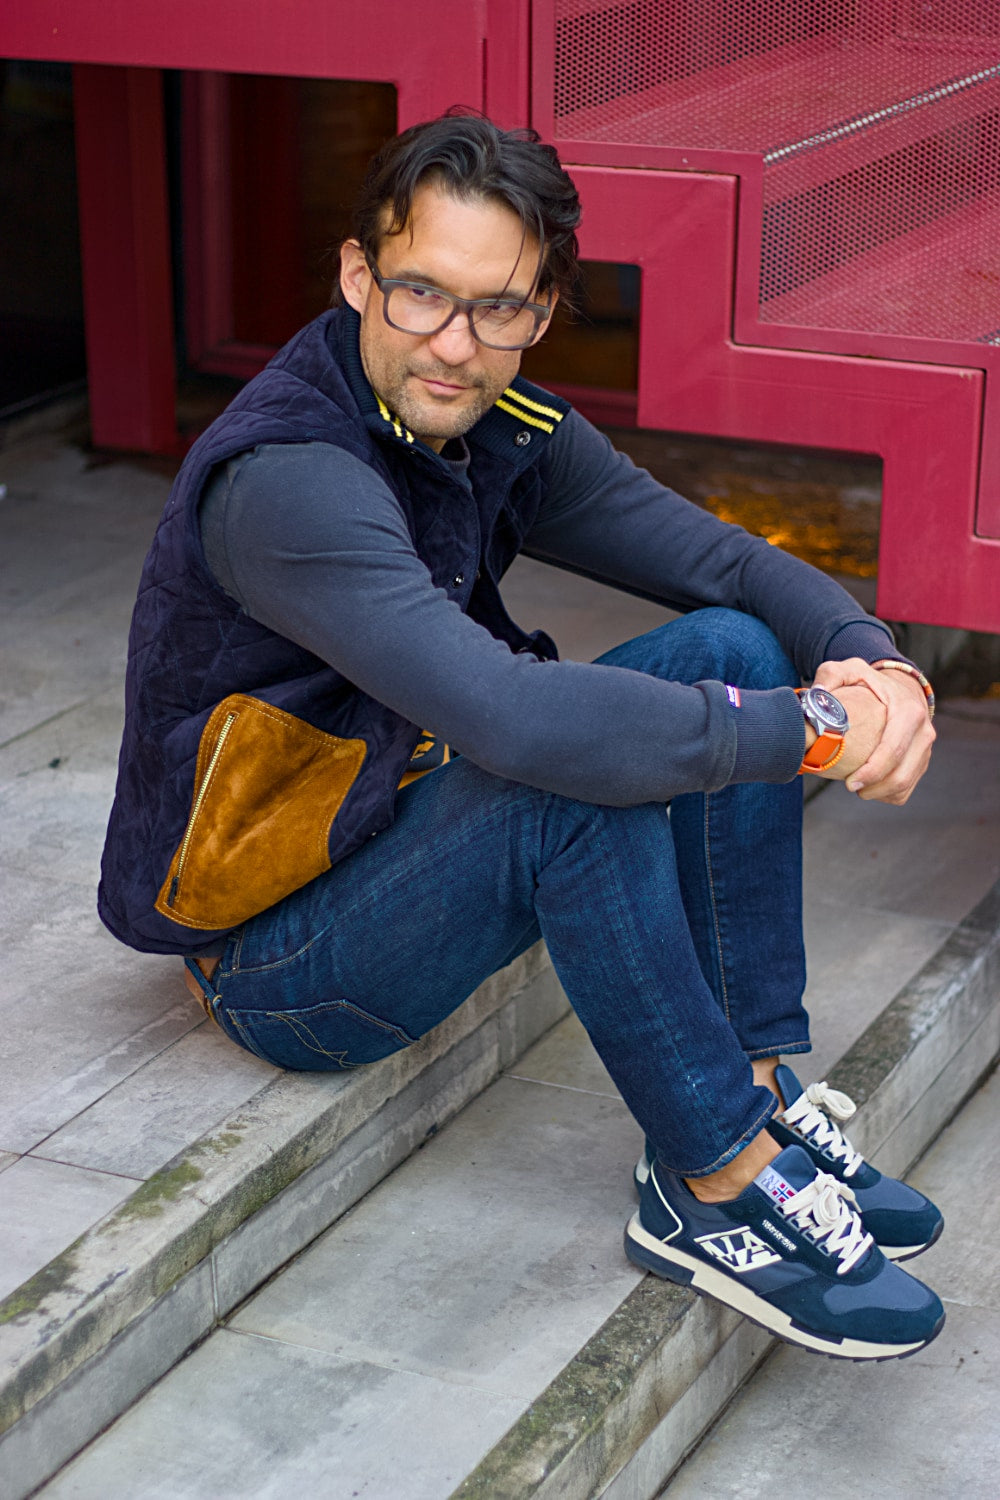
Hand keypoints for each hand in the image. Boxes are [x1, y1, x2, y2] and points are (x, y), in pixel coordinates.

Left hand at [812, 657, 934, 804]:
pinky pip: (906, 789)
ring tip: (857, 788)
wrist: (900, 687)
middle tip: (850, 787)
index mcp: (908, 712)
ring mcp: (926, 749)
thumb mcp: (850, 670)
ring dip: (879, 793)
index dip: (872, 772)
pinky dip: (887, 794)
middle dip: (874, 788)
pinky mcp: (922, 761)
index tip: (850, 783)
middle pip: (901, 774)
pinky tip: (869, 787)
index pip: (892, 750)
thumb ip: (831, 676)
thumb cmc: (870, 683)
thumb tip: (816, 694)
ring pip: (905, 785)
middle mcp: (924, 732)